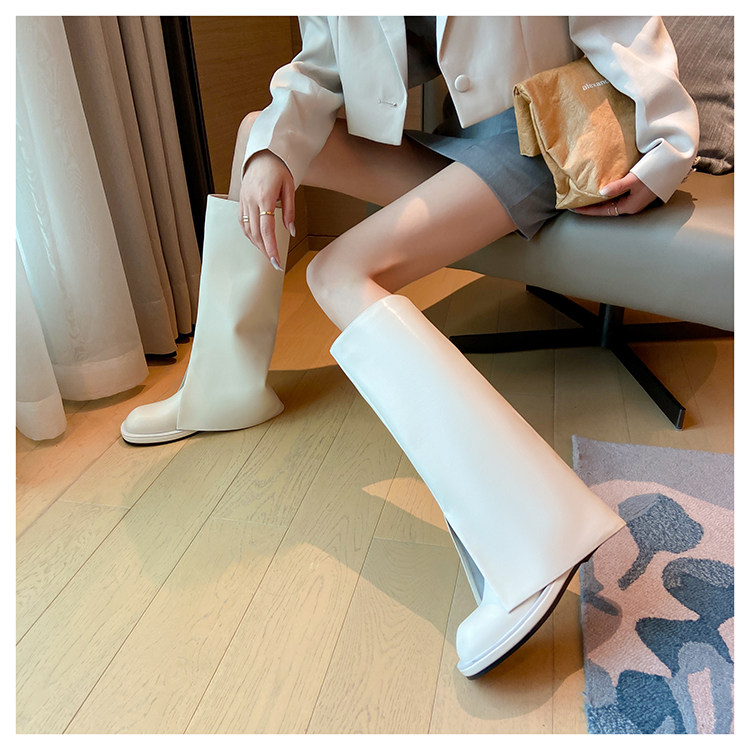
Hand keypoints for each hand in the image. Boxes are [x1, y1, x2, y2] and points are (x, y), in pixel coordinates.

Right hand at [238, 150, 295, 269]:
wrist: (262, 154)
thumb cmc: (278, 169)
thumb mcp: (289, 188)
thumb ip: (290, 211)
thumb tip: (290, 231)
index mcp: (265, 197)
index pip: (266, 229)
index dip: (271, 247)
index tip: (276, 260)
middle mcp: (251, 200)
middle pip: (256, 233)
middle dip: (265, 250)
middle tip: (274, 262)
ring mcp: (243, 201)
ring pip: (247, 230)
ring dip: (257, 244)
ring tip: (268, 253)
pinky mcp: (240, 202)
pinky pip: (242, 223)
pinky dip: (249, 235)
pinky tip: (257, 241)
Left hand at [570, 172, 657, 217]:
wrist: (674, 164)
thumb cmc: (656, 171)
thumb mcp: (634, 179)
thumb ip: (618, 187)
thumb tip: (601, 192)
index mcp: (630, 206)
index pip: (603, 211)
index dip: (587, 210)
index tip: (574, 208)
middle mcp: (631, 205)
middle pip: (605, 208)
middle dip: (591, 206)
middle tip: (576, 202)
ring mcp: (635, 199)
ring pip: (611, 202)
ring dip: (598, 200)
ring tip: (584, 196)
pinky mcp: (637, 191)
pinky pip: (617, 195)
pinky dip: (607, 193)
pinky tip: (600, 188)